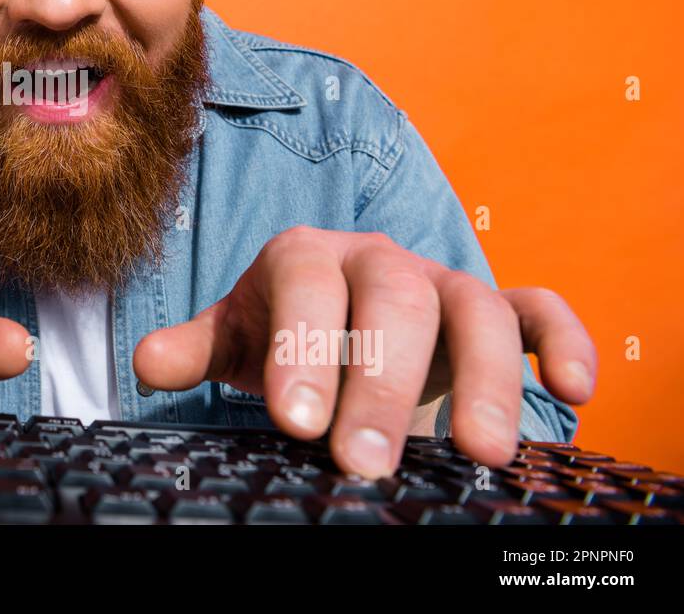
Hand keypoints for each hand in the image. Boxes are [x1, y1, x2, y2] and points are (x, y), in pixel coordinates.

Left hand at [133, 226, 595, 476]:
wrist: (338, 317)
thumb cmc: (284, 332)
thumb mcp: (235, 338)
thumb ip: (195, 347)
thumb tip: (146, 363)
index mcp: (304, 256)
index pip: (305, 289)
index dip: (303, 351)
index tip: (296, 425)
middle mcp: (377, 259)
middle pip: (392, 302)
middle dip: (381, 383)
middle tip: (367, 464)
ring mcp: (441, 280)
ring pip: (476, 306)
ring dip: (485, 377)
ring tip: (482, 453)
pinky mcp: (496, 307)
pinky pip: (540, 307)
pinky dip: (562, 339)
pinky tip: (575, 391)